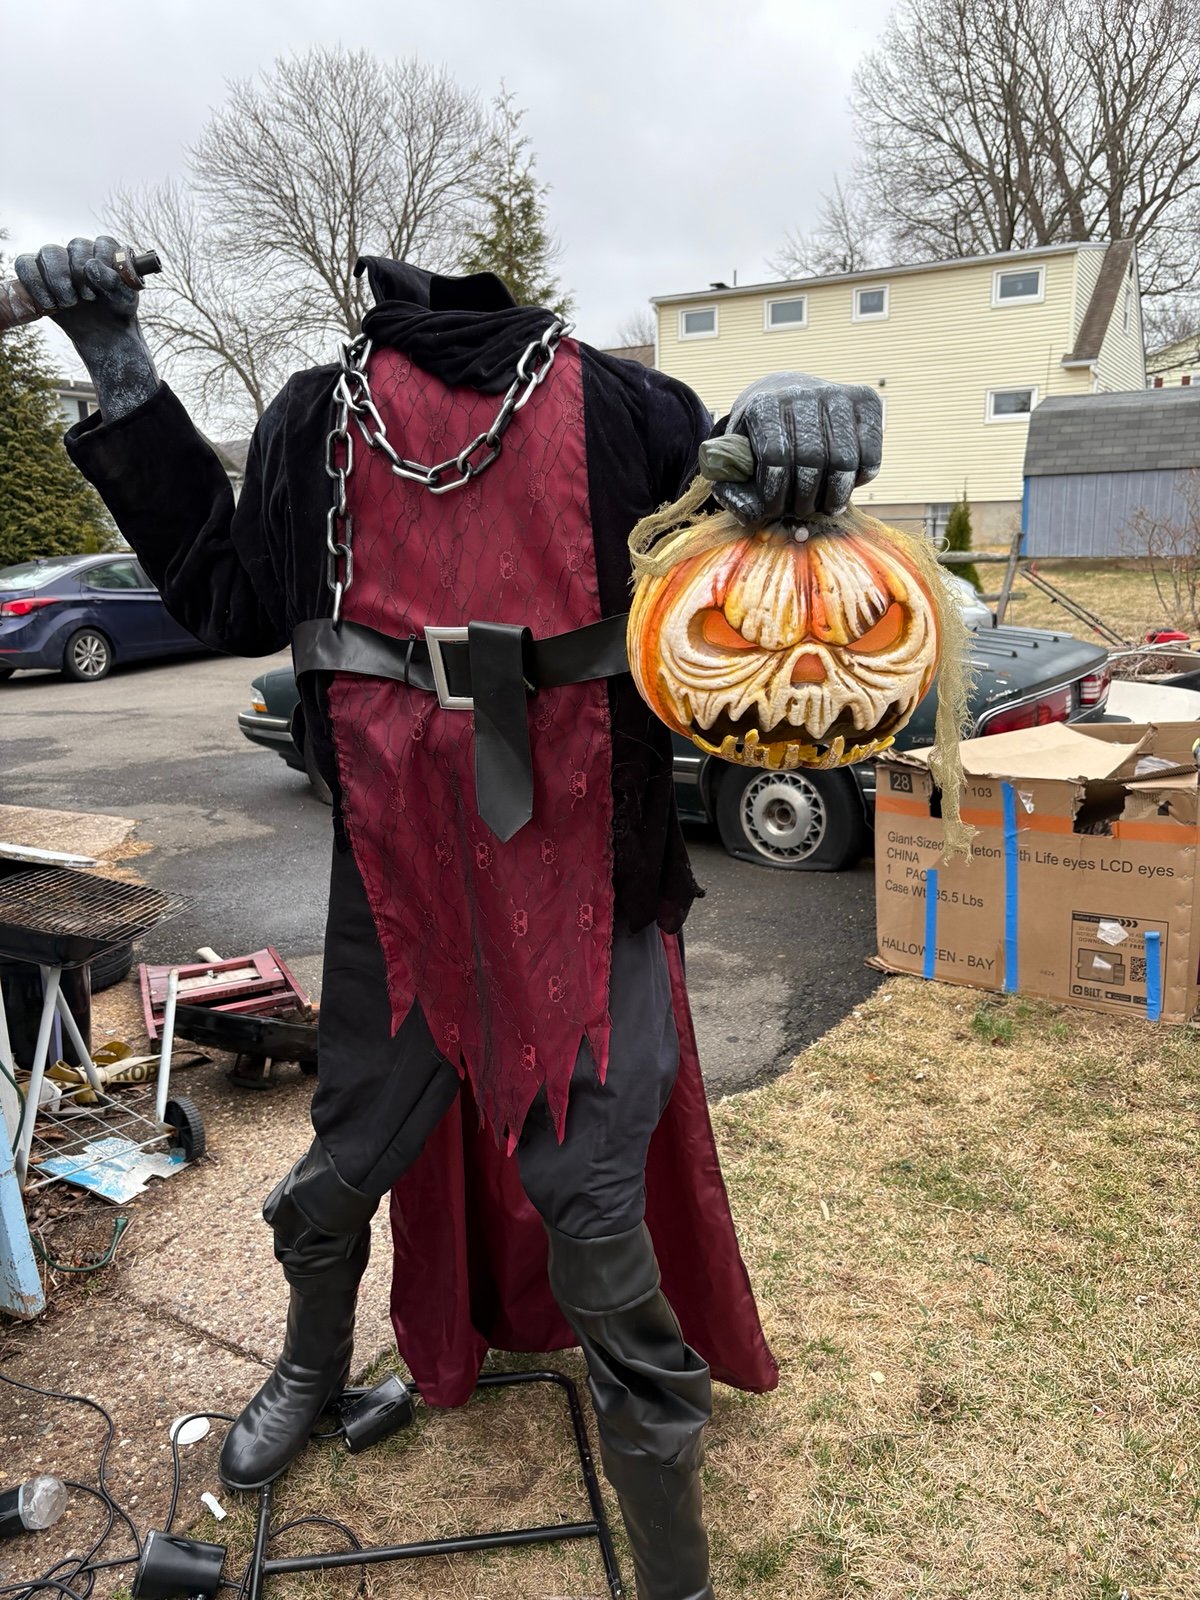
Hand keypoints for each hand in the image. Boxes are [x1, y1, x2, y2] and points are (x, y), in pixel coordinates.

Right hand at [14, 237, 157, 420]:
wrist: (108, 348)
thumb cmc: (123, 325)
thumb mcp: (128, 305)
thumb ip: (119, 284)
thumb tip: (96, 268)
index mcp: (108, 258)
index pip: (98, 244)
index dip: (96, 261)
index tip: (98, 285)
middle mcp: (82, 260)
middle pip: (65, 248)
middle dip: (68, 273)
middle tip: (77, 299)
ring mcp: (60, 272)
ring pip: (42, 255)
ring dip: (50, 279)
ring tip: (65, 304)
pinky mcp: (42, 285)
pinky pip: (24, 267)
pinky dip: (32, 282)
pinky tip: (48, 306)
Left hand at [712, 372, 882, 523]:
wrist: (784, 393)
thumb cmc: (759, 434)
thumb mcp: (736, 455)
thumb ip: (734, 486)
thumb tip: (751, 514)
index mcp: (764, 404)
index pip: (775, 456)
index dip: (775, 492)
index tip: (773, 509)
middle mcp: (803, 393)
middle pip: (812, 460)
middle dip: (806, 498)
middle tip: (800, 511)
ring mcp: (838, 394)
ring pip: (844, 460)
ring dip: (834, 495)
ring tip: (824, 506)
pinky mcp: (866, 401)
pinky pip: (871, 453)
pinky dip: (860, 478)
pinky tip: (844, 484)